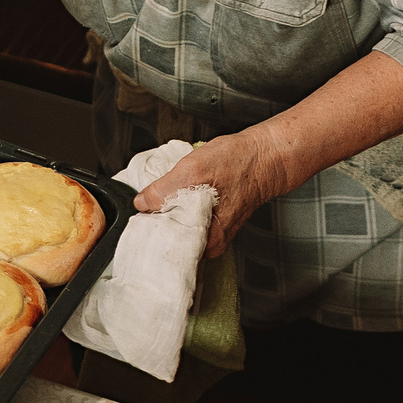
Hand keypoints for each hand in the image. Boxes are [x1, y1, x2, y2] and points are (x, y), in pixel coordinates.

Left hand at [133, 129, 292, 258]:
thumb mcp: (193, 169)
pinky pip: (186, 219)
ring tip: (169, 196)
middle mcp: (211, 243)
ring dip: (168, 212)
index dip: (148, 228)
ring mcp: (212, 233)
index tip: (139, 215)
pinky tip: (180, 195)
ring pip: (176, 226)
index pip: (166, 245)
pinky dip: (179, 207)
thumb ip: (163, 190)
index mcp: (208, 240)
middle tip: (152, 202)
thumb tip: (142, 203)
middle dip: (156, 220)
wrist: (263, 156)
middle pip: (169, 237)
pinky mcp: (212, 222)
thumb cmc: (238, 162)